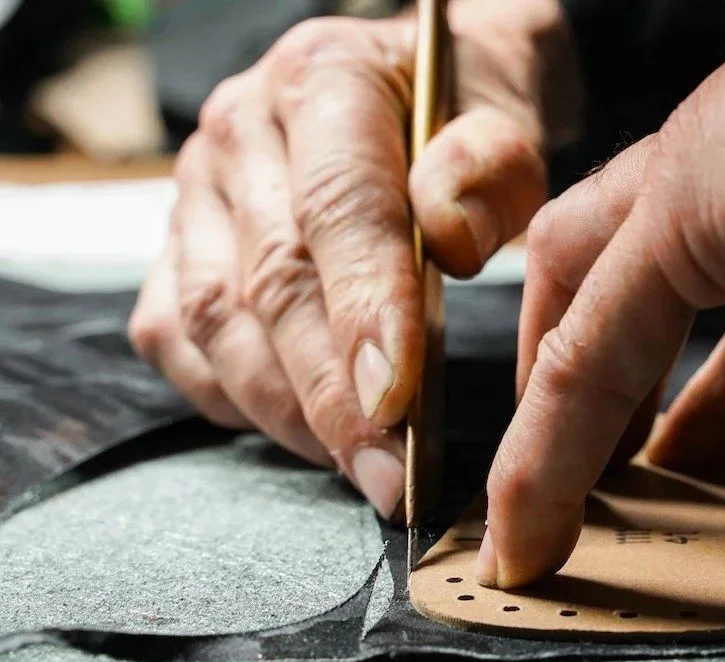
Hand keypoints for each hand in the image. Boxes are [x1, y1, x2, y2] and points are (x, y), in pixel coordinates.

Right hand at [128, 0, 580, 518]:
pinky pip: (178, 339)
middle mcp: (239, 131)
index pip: (337, 209)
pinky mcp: (178, 247)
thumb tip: (448, 239)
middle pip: (271, 282)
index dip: (365, 311)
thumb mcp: (506, 116)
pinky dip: (234, 398)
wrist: (418, 83)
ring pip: (216, 323)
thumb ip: (488, 170)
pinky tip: (299, 433)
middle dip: (332, 397)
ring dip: (286, 412)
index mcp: (324, 80)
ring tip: (359, 471)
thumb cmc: (467, 110)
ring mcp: (196, 191)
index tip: (398, 402)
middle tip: (391, 478)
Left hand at [476, 0, 724, 588]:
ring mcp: (718, 170)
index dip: (716, 396)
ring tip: (529, 516)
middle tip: (589, 474)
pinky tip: (531, 512)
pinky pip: (591, 343)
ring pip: (590, 305)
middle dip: (606, 385)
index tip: (682, 453)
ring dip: (554, 416)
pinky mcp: (687, 196)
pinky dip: (551, 440)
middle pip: (637, 286)